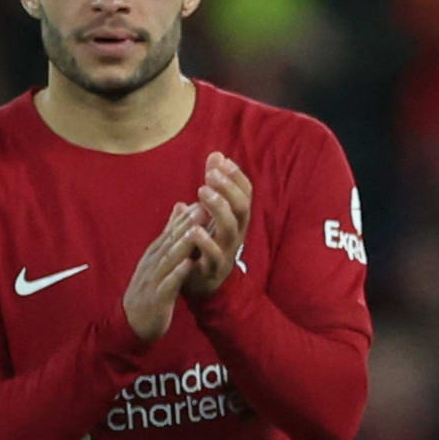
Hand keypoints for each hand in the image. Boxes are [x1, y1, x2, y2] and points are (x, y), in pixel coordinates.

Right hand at [123, 201, 203, 342]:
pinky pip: (168, 284)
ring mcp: (154, 280)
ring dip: (181, 245)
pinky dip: (178, 274)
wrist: (134, 322)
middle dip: (186, 224)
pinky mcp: (157, 298)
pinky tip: (189, 265)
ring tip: (196, 232)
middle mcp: (154, 263)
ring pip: (168, 260)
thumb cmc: (151, 288)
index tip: (204, 199)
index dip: (187, 216)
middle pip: (170, 241)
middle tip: (203, 207)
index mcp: (156, 254)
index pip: (172, 231)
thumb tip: (180, 206)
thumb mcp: (159, 259)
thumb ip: (170, 234)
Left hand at [186, 152, 254, 295]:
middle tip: (210, 173)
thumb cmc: (205, 245)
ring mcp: (227, 251)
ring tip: (202, 191)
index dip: (235, 176)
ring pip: (231, 227)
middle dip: (228, 188)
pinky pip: (214, 254)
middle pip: (241, 208)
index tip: (221, 159)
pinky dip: (205, 241)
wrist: (201, 284)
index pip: (244, 194)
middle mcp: (236, 234)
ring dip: (219, 208)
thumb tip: (216, 155)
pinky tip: (194, 229)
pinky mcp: (214, 268)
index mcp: (235, 220)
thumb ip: (212, 185)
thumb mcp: (209, 213)